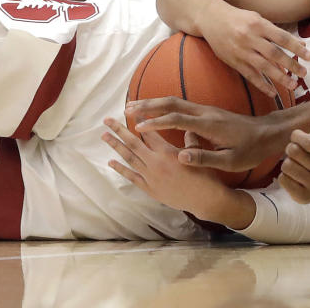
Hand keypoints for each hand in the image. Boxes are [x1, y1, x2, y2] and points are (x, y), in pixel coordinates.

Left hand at [102, 117, 229, 215]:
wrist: (204, 199)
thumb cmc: (205, 176)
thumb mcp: (198, 154)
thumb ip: (191, 140)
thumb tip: (189, 128)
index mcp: (167, 152)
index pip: (149, 131)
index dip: (140, 120)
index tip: (131, 111)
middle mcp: (155, 163)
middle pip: (133, 143)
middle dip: (119, 130)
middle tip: (107, 120)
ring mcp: (150, 176)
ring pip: (129, 158)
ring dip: (115, 147)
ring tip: (104, 136)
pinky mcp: (150, 188)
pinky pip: (132, 177)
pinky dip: (121, 170)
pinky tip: (111, 162)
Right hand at [126, 97, 288, 171]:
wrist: (268, 133)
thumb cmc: (251, 150)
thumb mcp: (230, 161)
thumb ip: (205, 158)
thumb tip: (180, 157)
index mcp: (209, 124)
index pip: (177, 119)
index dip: (156, 122)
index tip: (137, 126)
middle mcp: (206, 113)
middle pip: (172, 103)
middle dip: (148, 105)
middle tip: (126, 108)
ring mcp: (207, 110)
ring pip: (175, 102)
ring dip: (154, 103)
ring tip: (134, 107)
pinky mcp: (208, 113)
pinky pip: (181, 106)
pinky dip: (164, 107)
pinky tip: (155, 111)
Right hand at [199, 0, 309, 95]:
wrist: (209, 18)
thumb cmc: (238, 17)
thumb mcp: (257, 18)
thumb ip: (277, 32)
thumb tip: (300, 44)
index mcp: (258, 24)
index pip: (282, 38)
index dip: (297, 48)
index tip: (309, 57)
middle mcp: (249, 37)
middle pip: (274, 54)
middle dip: (291, 65)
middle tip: (304, 73)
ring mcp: (240, 51)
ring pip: (263, 67)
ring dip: (280, 77)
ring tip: (293, 85)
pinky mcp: (233, 61)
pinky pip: (249, 75)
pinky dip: (262, 85)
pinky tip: (273, 92)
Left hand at [279, 116, 309, 203]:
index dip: (298, 136)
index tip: (297, 136)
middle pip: (295, 152)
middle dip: (291, 147)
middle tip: (296, 150)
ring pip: (287, 166)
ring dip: (288, 161)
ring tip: (296, 163)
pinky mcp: (304, 197)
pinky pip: (283, 180)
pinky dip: (285, 175)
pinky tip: (294, 175)